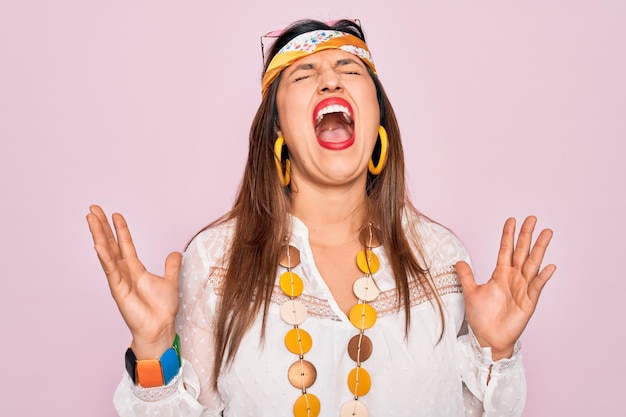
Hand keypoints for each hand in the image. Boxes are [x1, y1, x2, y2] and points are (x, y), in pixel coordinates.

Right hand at [86, 205, 180, 358]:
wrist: (160, 327)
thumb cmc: (162, 309)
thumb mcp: (171, 280)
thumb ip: (171, 266)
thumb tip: (175, 253)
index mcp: (134, 269)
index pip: (125, 244)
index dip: (120, 229)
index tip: (115, 214)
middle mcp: (123, 272)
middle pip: (111, 244)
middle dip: (102, 226)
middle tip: (93, 209)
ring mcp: (119, 280)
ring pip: (106, 253)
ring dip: (98, 235)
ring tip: (91, 219)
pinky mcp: (118, 289)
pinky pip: (110, 270)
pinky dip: (104, 257)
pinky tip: (97, 245)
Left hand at [456, 216, 555, 359]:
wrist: (488, 338)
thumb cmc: (482, 317)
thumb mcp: (471, 292)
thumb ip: (466, 276)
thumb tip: (458, 261)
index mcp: (501, 274)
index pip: (505, 250)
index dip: (508, 235)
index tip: (512, 220)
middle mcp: (514, 278)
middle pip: (522, 252)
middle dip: (527, 235)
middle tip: (532, 218)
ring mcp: (523, 289)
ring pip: (532, 264)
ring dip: (540, 249)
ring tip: (547, 233)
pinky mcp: (528, 302)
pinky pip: (536, 287)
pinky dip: (543, 277)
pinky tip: (549, 266)